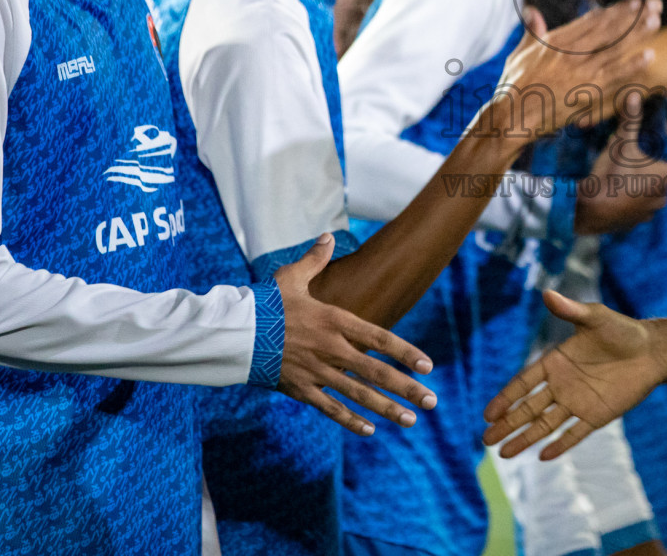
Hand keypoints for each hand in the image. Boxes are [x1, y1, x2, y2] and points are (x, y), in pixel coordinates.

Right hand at [275, 235, 437, 436]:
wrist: (234, 333)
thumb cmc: (265, 303)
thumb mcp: (292, 277)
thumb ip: (315, 260)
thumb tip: (327, 237)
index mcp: (334, 321)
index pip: (380, 338)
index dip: (406, 353)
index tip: (428, 366)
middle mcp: (331, 349)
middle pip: (376, 372)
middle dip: (407, 388)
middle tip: (432, 401)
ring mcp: (317, 372)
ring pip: (359, 394)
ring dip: (387, 409)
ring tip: (411, 420)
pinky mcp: (301, 389)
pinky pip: (331, 408)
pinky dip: (350, 420)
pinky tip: (370, 430)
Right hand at [483, 290, 666, 458]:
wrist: (652, 350)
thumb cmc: (622, 330)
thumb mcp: (595, 318)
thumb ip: (571, 311)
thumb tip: (547, 293)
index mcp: (555, 362)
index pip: (523, 383)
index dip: (505, 398)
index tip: (488, 414)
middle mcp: (562, 385)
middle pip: (528, 408)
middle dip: (507, 424)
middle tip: (485, 440)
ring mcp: (577, 402)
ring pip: (545, 424)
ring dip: (525, 438)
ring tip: (503, 453)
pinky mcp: (596, 415)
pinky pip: (575, 433)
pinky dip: (561, 444)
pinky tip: (543, 456)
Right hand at [492, 0, 662, 136]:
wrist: (511, 116)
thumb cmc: (512, 87)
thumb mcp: (519, 53)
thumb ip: (531, 31)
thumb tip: (532, 10)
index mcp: (555, 41)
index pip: (590, 22)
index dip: (613, 11)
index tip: (631, 3)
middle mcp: (569, 53)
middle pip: (606, 31)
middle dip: (630, 17)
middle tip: (651, 5)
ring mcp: (579, 72)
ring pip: (613, 49)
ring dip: (636, 35)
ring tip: (655, 22)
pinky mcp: (585, 92)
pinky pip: (613, 76)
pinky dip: (631, 66)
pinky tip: (648, 57)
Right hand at [574, 89, 666, 234]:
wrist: (589, 209)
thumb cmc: (611, 173)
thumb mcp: (620, 144)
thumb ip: (630, 121)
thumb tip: (633, 94)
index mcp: (665, 177)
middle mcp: (663, 197)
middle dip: (659, 173)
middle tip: (642, 162)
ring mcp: (649, 212)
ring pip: (654, 197)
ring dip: (645, 188)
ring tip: (627, 178)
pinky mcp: (635, 223)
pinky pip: (640, 210)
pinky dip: (633, 202)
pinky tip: (617, 194)